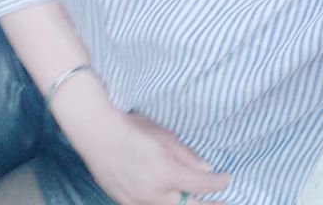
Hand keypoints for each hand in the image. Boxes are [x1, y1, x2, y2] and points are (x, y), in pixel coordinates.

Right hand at [69, 108, 231, 204]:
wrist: (95, 132)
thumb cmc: (129, 126)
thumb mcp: (162, 134)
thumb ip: (185, 154)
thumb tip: (205, 168)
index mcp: (164, 171)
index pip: (200, 185)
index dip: (218, 183)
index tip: (226, 178)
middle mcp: (153, 192)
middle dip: (206, 204)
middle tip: (222, 203)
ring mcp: (137, 200)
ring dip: (183, 203)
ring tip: (196, 200)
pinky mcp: (125, 202)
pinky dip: (162, 202)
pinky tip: (168, 197)